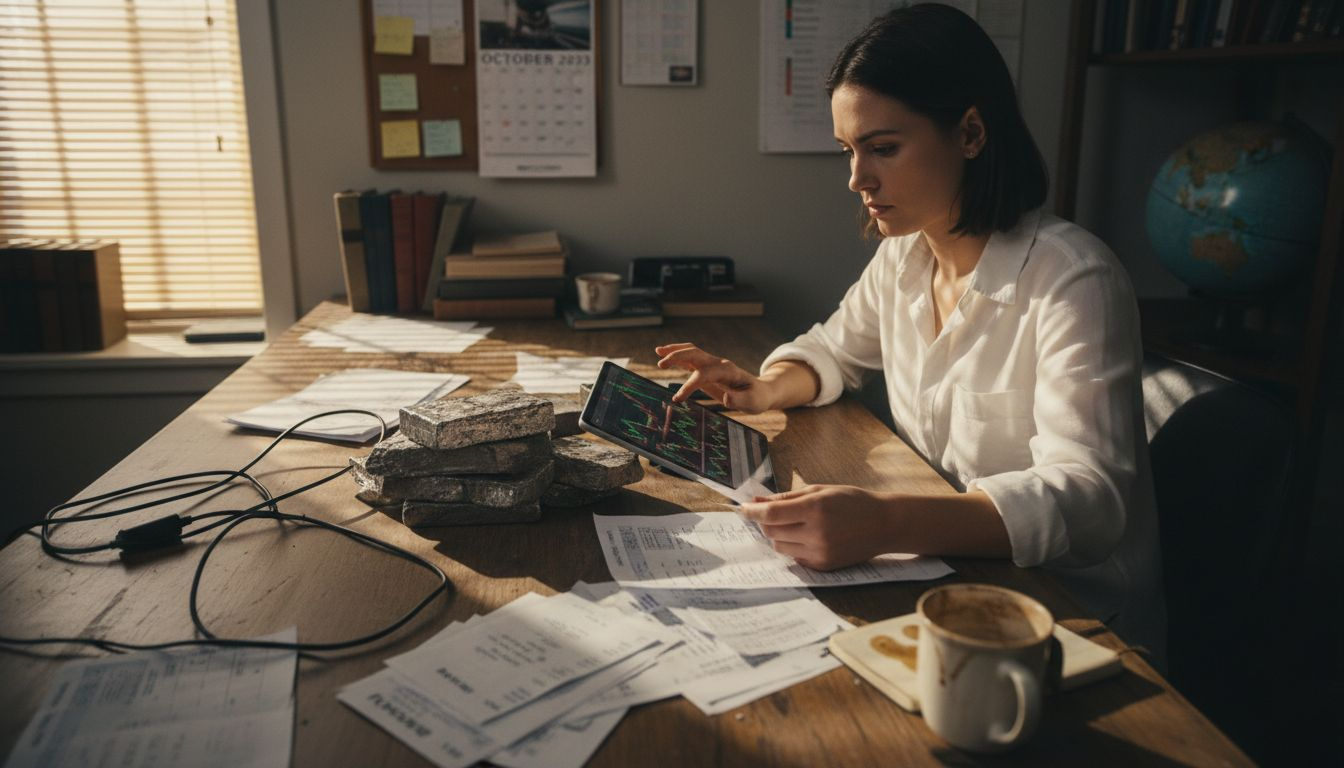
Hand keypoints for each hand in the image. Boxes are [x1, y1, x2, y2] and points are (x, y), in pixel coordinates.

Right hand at [654, 343, 774, 411]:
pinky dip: (677, 356)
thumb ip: (739, 401)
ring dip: (675, 351)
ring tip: (657, 351)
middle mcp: (719, 364)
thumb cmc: (756, 398)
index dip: (690, 385)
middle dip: (677, 357)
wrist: (760, 391)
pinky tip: (663, 355)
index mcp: (728, 371)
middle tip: (660, 364)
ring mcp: (712, 365)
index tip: (677, 398)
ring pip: (691, 352)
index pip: (704, 374)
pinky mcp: (707, 369)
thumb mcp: (752, 403)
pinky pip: (690, 359)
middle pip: (695, 354)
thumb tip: (726, 399)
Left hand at [738, 484, 899, 570]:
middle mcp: (816, 533)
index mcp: (815, 509)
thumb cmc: (852, 502)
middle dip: (767, 522)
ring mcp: (820, 552)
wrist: (884, 525)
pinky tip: (807, 536)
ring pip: (780, 546)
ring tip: (796, 524)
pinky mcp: (823, 566)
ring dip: (779, 535)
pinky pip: (794, 557)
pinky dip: (793, 546)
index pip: (771, 514)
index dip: (752, 512)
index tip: (743, 508)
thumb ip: (786, 497)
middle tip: (775, 513)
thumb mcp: (820, 490)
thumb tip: (757, 500)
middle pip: (772, 532)